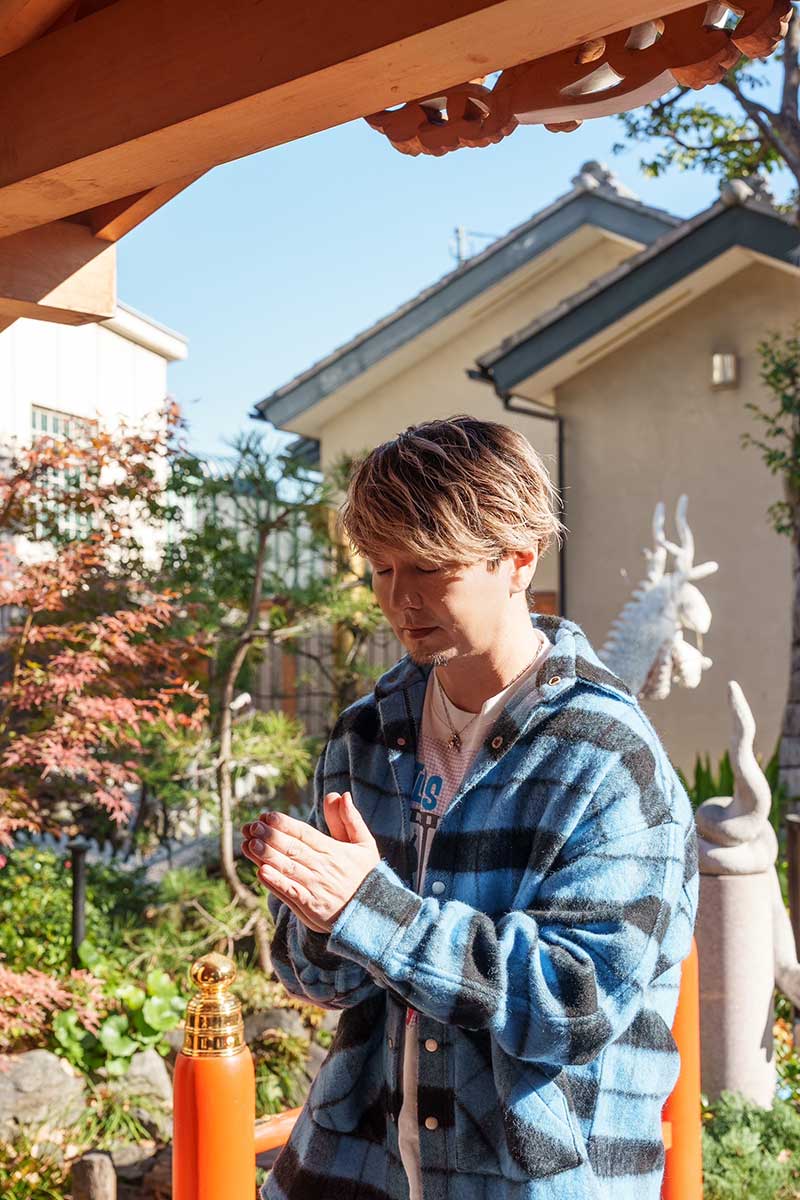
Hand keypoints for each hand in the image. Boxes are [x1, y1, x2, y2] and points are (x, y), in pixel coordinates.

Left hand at [241, 791, 380, 933]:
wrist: (372, 913)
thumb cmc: (365, 875)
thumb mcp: (364, 844)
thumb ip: (350, 819)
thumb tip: (339, 794)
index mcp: (334, 850)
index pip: (305, 833)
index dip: (285, 824)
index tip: (267, 815)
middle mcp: (323, 867)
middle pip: (293, 849)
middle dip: (271, 837)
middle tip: (253, 826)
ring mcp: (316, 888)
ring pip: (288, 869)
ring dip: (268, 856)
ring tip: (251, 844)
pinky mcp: (311, 907)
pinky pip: (291, 893)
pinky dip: (276, 883)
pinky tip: (261, 872)